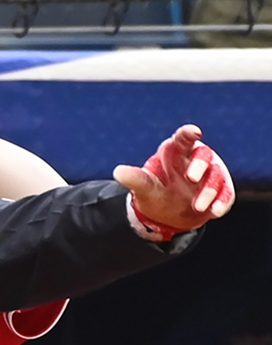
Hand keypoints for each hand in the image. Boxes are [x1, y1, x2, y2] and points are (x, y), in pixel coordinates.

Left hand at [113, 124, 234, 239]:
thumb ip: (135, 179)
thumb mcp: (145, 187)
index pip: (183, 140)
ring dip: (208, 191)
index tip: (193, 131)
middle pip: (203, 156)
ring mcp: (211, 177)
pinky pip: (226, 194)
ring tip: (197, 207)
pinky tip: (216, 212)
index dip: (188, 134)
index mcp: (176, 153)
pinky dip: (222, 202)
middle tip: (190, 177)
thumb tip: (117, 172)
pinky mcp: (221, 192)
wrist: (170, 213)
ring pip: (215, 177)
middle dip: (199, 165)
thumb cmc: (158, 190)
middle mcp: (196, 161)